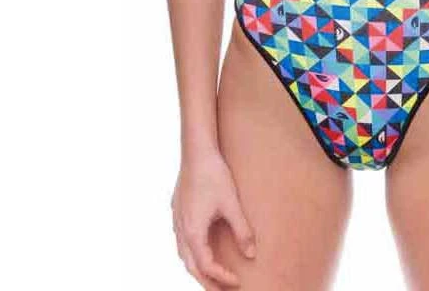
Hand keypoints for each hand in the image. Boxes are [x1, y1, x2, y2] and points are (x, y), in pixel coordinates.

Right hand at [171, 148, 255, 288]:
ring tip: (211, 275)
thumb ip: (242, 230)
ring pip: (184, 254)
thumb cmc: (214, 175)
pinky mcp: (178, 211)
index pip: (206, 266)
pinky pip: (182, 241)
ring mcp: (177, 221)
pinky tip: (201, 248)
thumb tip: (251, 254)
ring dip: (197, 268)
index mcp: (193, 232)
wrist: (196, 151)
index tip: (237, 282)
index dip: (222, 278)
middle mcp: (181, 230)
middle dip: (206, 281)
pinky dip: (191, 253)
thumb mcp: (232, 204)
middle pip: (191, 266)